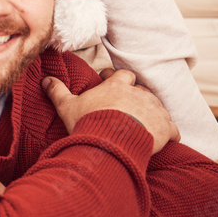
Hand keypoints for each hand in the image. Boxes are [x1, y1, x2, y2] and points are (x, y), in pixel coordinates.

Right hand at [41, 69, 180, 153]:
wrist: (110, 142)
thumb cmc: (89, 122)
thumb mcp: (67, 106)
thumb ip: (57, 91)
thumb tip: (45, 79)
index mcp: (117, 85)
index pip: (122, 75)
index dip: (117, 79)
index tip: (111, 85)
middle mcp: (138, 93)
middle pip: (143, 90)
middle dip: (138, 97)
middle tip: (129, 108)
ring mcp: (154, 109)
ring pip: (158, 107)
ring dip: (153, 114)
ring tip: (145, 125)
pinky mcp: (165, 127)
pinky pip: (172, 129)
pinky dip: (169, 133)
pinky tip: (165, 139)